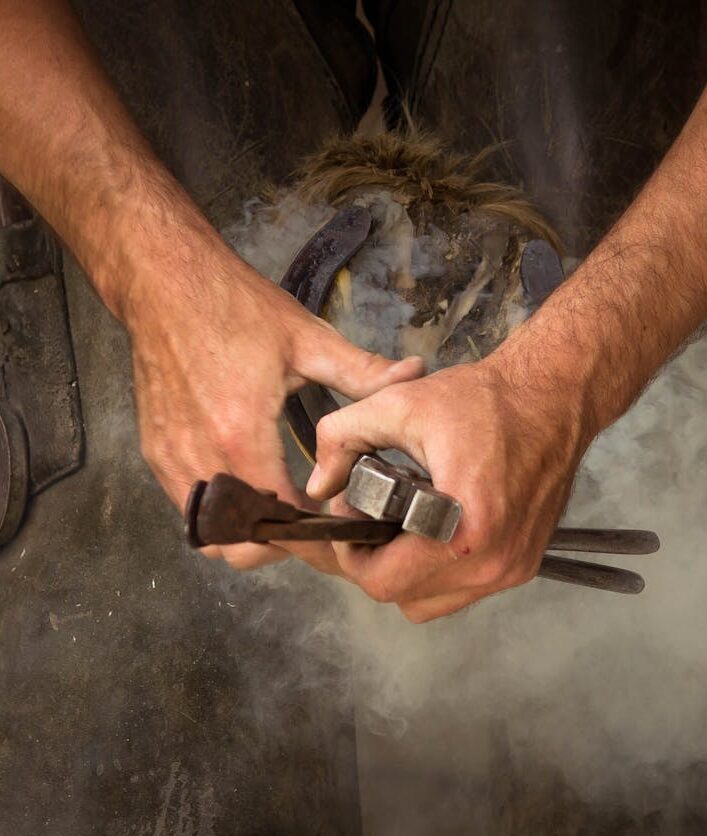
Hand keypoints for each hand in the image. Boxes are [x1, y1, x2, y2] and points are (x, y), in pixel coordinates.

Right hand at [122, 239, 422, 571]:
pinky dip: (221, 516)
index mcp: (241, 434)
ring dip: (252, 535)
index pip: (282, 520)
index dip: (317, 537)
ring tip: (285, 511)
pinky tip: (250, 490)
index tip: (341, 530)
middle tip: (317, 528)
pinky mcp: (156, 451)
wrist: (165, 281)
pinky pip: (188, 509)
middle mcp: (200, 456)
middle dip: (285, 547)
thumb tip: (414, 375)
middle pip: (243, 547)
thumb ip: (364, 370)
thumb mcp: (307, 339)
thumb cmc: (233, 307)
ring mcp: (172, 458)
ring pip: (210, 537)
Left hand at [306, 347, 593, 620]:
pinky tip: (436, 524)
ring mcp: (513, 569)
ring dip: (407, 568)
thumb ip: (342, 438)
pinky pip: (463, 588)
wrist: (553, 396)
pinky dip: (439, 566)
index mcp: (463, 531)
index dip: (352, 552)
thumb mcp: (400, 405)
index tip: (353, 513)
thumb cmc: (486, 401)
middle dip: (376, 559)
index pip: (382, 581)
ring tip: (406, 519)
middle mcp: (493, 562)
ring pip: (432, 600)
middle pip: (404, 596)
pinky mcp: (524, 564)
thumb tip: (317, 484)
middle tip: (375, 514)